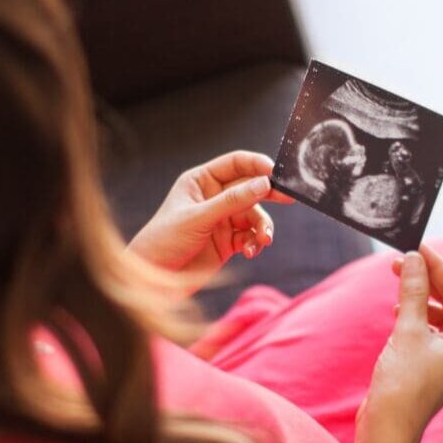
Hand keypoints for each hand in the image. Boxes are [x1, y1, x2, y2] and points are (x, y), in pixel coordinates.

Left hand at [126, 151, 292, 289]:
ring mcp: (222, 220)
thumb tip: (263, 184)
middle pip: (250, 188)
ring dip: (262, 227)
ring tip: (262, 239)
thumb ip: (231, 201)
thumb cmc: (164, 240)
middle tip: (289, 198)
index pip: (235, 164)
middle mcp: (213, 197)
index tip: (275, 173)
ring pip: (254, 215)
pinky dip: (255, 243)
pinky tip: (250, 251)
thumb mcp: (197, 218)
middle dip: (268, 194)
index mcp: (201, 181)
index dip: (257, 165)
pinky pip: (250, 237)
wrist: (153, 278)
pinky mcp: (227, 242)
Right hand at [360, 245, 442, 442]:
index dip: (436, 265)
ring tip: (399, 283)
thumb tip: (414, 260)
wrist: (388, 426)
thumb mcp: (407, 329)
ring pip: (440, 316)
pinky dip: (416, 317)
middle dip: (427, 280)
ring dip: (420, 297)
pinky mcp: (435, 367)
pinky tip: (399, 312)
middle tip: (401, 261)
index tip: (416, 246)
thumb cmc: (402, 383)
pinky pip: (430, 331)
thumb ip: (413, 291)